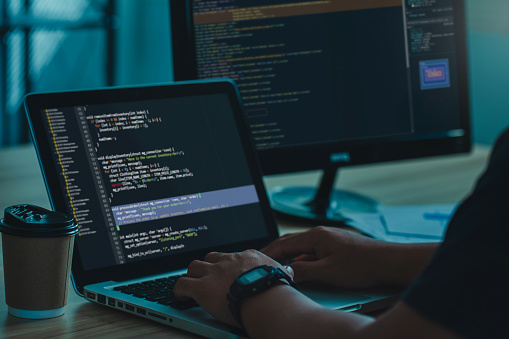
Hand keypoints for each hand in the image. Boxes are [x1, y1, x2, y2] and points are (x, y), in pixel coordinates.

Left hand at [173, 249, 290, 327]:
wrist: (265, 297)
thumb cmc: (275, 288)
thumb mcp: (281, 272)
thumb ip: (281, 269)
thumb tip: (287, 271)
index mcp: (245, 256)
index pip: (231, 257)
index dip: (227, 266)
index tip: (227, 273)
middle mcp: (227, 261)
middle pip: (210, 257)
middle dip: (208, 266)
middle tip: (208, 277)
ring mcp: (213, 273)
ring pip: (193, 266)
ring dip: (192, 275)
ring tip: (192, 284)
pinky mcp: (202, 288)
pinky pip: (181, 284)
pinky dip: (179, 290)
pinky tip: (180, 296)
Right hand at [262, 226, 387, 288]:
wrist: (387, 261)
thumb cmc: (362, 264)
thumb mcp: (328, 272)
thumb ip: (304, 271)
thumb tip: (287, 272)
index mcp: (315, 236)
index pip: (283, 243)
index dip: (269, 253)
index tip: (258, 260)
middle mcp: (320, 234)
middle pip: (290, 242)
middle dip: (276, 253)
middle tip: (265, 264)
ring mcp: (328, 239)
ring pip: (302, 248)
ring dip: (290, 257)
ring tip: (281, 268)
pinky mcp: (335, 246)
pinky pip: (312, 251)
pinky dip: (303, 259)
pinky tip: (303, 269)